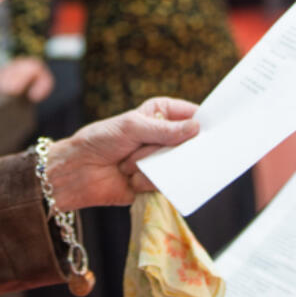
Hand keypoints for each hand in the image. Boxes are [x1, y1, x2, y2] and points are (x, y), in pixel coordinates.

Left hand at [45, 97, 199, 210]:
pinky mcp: (156, 182)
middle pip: (190, 143)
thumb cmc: (101, 140)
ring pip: (177, 164)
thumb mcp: (133, 127)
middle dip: (172, 148)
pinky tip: (130, 178)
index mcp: (162, 114)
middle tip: (159, 150)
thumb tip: (196, 129)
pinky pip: (165, 182)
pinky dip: (146, 180)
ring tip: (128, 163)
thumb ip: (165, 130)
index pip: (191, 115)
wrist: (77, 172)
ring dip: (150, 164)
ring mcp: (161, 161)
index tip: (217, 129)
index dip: (204, 122)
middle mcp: (165, 137)